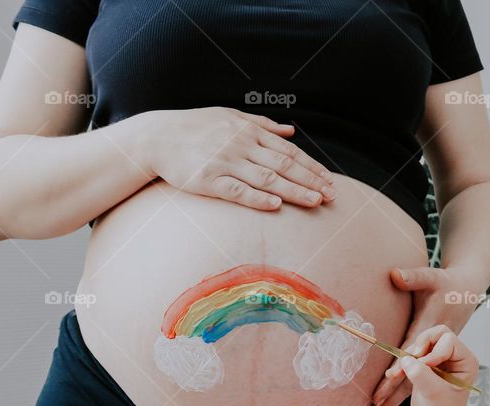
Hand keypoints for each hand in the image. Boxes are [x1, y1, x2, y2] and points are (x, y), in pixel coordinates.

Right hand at [142, 107, 336, 209]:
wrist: (156, 137)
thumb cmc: (195, 127)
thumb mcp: (229, 115)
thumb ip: (262, 124)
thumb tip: (291, 130)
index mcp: (249, 131)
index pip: (289, 151)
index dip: (312, 167)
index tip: (330, 180)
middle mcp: (241, 145)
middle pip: (284, 165)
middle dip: (311, 181)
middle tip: (332, 195)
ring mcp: (225, 162)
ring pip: (267, 179)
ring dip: (293, 191)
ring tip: (315, 201)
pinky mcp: (208, 180)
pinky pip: (237, 191)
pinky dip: (258, 198)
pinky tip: (276, 206)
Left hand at [365, 266, 485, 405]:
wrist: (466, 292)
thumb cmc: (448, 284)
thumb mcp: (433, 277)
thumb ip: (413, 277)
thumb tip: (394, 274)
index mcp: (433, 331)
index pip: (414, 351)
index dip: (402, 366)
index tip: (387, 381)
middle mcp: (433, 349)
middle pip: (412, 374)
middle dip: (392, 394)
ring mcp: (432, 357)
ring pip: (412, 382)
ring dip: (393, 401)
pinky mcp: (429, 360)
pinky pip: (413, 379)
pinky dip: (399, 393)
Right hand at [397, 325, 478, 405]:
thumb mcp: (433, 393)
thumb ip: (421, 374)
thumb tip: (407, 359)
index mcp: (465, 361)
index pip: (447, 340)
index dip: (433, 351)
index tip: (425, 367)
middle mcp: (454, 357)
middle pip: (433, 335)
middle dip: (418, 348)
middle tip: (408, 361)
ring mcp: (439, 361)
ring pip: (420, 345)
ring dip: (407, 357)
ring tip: (395, 373)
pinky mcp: (426, 367)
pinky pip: (412, 356)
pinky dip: (402, 364)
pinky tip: (393, 374)